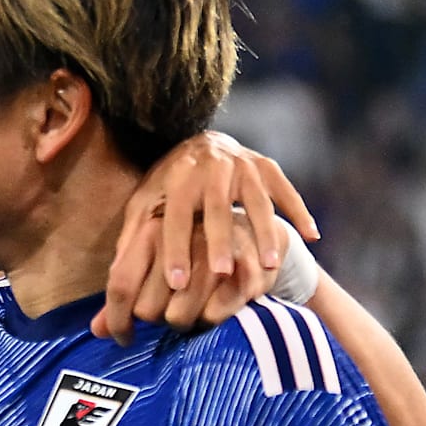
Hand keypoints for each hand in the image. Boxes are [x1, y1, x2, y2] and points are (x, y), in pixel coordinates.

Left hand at [95, 208, 272, 341]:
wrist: (252, 227)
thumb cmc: (191, 246)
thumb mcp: (151, 257)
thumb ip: (125, 289)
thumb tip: (96, 331)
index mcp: (152, 230)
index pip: (120, 285)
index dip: (116, 320)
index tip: (125, 339)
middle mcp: (180, 238)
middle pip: (148, 309)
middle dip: (156, 320)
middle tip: (170, 311)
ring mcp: (216, 253)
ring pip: (179, 316)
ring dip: (183, 323)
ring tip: (192, 311)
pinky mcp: (247, 269)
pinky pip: (214, 316)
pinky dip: (211, 320)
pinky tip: (216, 309)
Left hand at [99, 131, 312, 342]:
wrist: (204, 142)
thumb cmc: (168, 184)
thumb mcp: (145, 203)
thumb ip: (133, 237)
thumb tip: (114, 276)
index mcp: (176, 178)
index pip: (174, 217)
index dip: (175, 249)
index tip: (176, 283)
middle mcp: (210, 168)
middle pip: (216, 208)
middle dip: (219, 241)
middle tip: (222, 274)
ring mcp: (243, 165)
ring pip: (256, 200)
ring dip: (264, 231)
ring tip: (271, 264)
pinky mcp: (267, 165)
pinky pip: (286, 190)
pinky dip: (299, 212)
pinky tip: (311, 237)